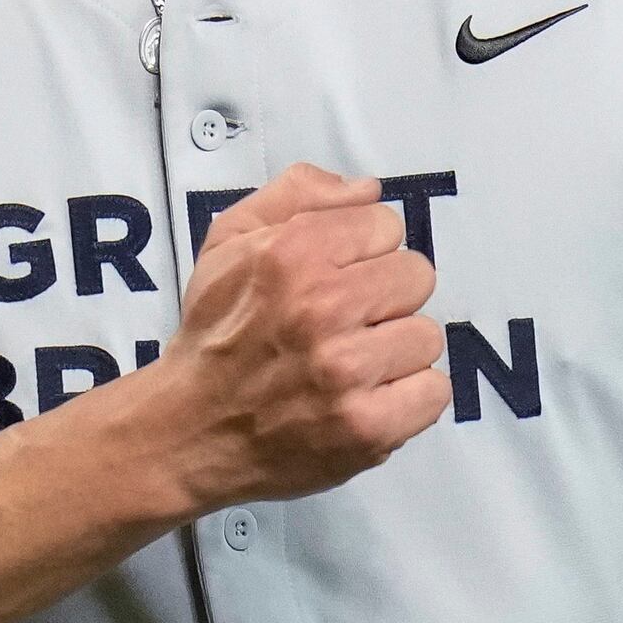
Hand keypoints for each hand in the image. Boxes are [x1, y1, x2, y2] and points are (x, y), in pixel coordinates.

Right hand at [151, 166, 447, 504]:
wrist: (189, 431)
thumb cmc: (216, 332)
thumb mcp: (229, 240)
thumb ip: (297, 195)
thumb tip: (368, 190)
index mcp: (292, 254)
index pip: (386, 224)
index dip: (363, 250)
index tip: (337, 276)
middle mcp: (322, 308)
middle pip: (416, 276)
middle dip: (385, 297)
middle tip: (346, 324)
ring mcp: (347, 372)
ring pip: (426, 336)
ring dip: (395, 351)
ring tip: (352, 365)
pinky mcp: (367, 428)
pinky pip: (434, 392)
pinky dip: (409, 398)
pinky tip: (368, 399)